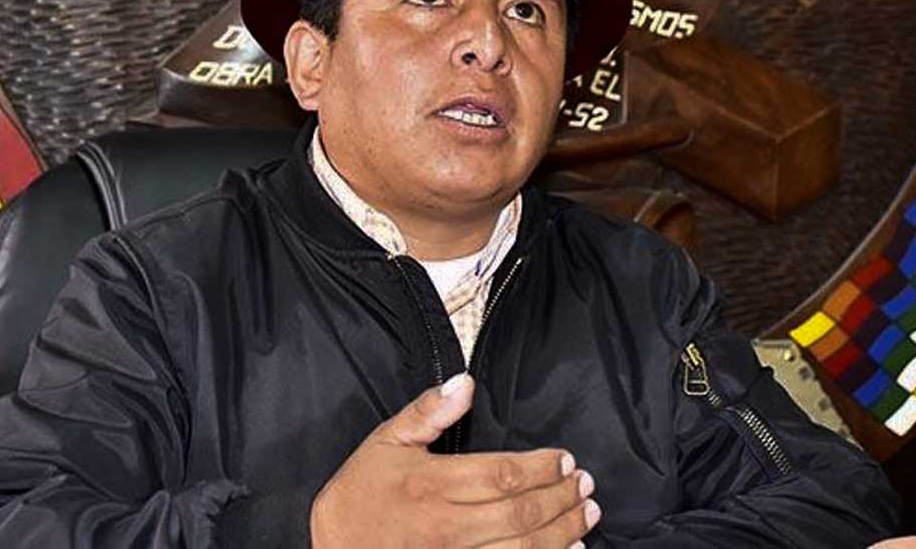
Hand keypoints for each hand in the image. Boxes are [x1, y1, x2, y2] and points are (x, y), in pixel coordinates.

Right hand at [310, 373, 600, 547]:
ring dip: (561, 533)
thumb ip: (429, 411)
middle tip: (586, 484)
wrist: (329, 547)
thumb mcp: (386, 440)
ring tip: (586, 515)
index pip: (501, 475)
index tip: (566, 459)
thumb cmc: (360, 492)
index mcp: (431, 484)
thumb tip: (466, 383)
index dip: (541, 467)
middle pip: (519, 514)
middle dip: (561, 498)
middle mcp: (445, 527)